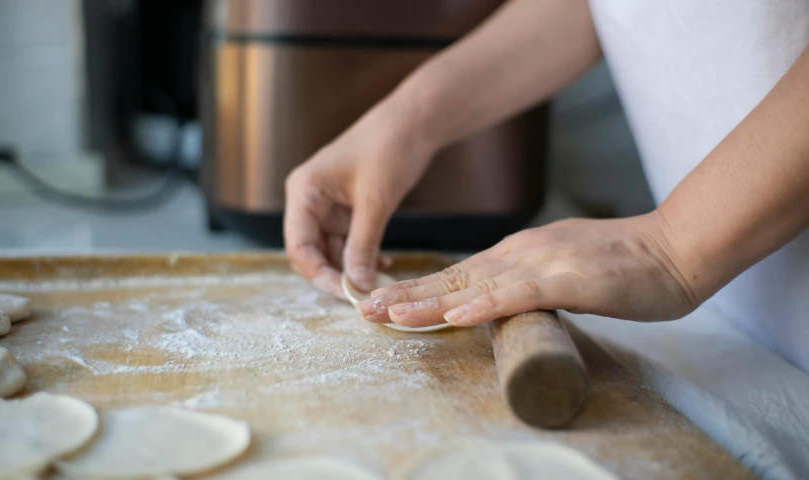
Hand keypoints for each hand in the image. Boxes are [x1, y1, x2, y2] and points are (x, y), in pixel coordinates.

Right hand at [284, 102, 435, 297]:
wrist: (414, 122)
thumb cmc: (389, 148)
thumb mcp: (375, 201)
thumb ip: (362, 244)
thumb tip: (356, 284)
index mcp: (304, 191)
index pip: (298, 245)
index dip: (318, 273)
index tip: (345, 292)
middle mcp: (309, 201)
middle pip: (311, 252)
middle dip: (335, 274)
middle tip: (362, 294)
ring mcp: (328, 207)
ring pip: (331, 251)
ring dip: (352, 268)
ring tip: (378, 281)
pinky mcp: (348, 210)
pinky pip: (348, 242)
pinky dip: (363, 256)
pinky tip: (383, 263)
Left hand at [357, 213, 699, 325]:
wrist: (676, 248)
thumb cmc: (625, 265)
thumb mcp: (563, 272)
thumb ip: (530, 284)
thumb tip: (501, 301)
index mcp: (519, 254)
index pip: (458, 276)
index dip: (418, 291)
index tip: (382, 304)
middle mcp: (521, 255)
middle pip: (454, 279)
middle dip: (407, 296)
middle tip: (363, 310)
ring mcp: (543, 264)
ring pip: (475, 285)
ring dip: (430, 302)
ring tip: (389, 314)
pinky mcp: (570, 278)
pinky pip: (521, 293)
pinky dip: (487, 304)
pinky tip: (456, 316)